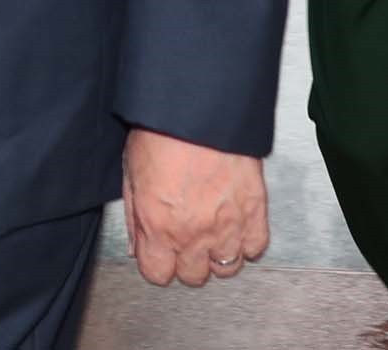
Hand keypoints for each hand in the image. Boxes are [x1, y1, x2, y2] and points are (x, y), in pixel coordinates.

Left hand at [122, 129, 267, 287]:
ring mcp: (228, 226)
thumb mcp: (132, 172)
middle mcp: (193, 234)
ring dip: (217, 254)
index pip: (158, 274)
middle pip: (193, 276)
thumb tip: (137, 246)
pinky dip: (246, 242)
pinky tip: (234, 226)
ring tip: (211, 234)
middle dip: (187, 261)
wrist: (199, 109)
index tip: (158, 253)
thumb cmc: (161, 131)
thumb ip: (135, 217)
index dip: (157, 263)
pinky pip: (255, 248)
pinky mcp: (255, 212)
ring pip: (226, 268)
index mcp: (158, 226)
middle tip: (185, 239)